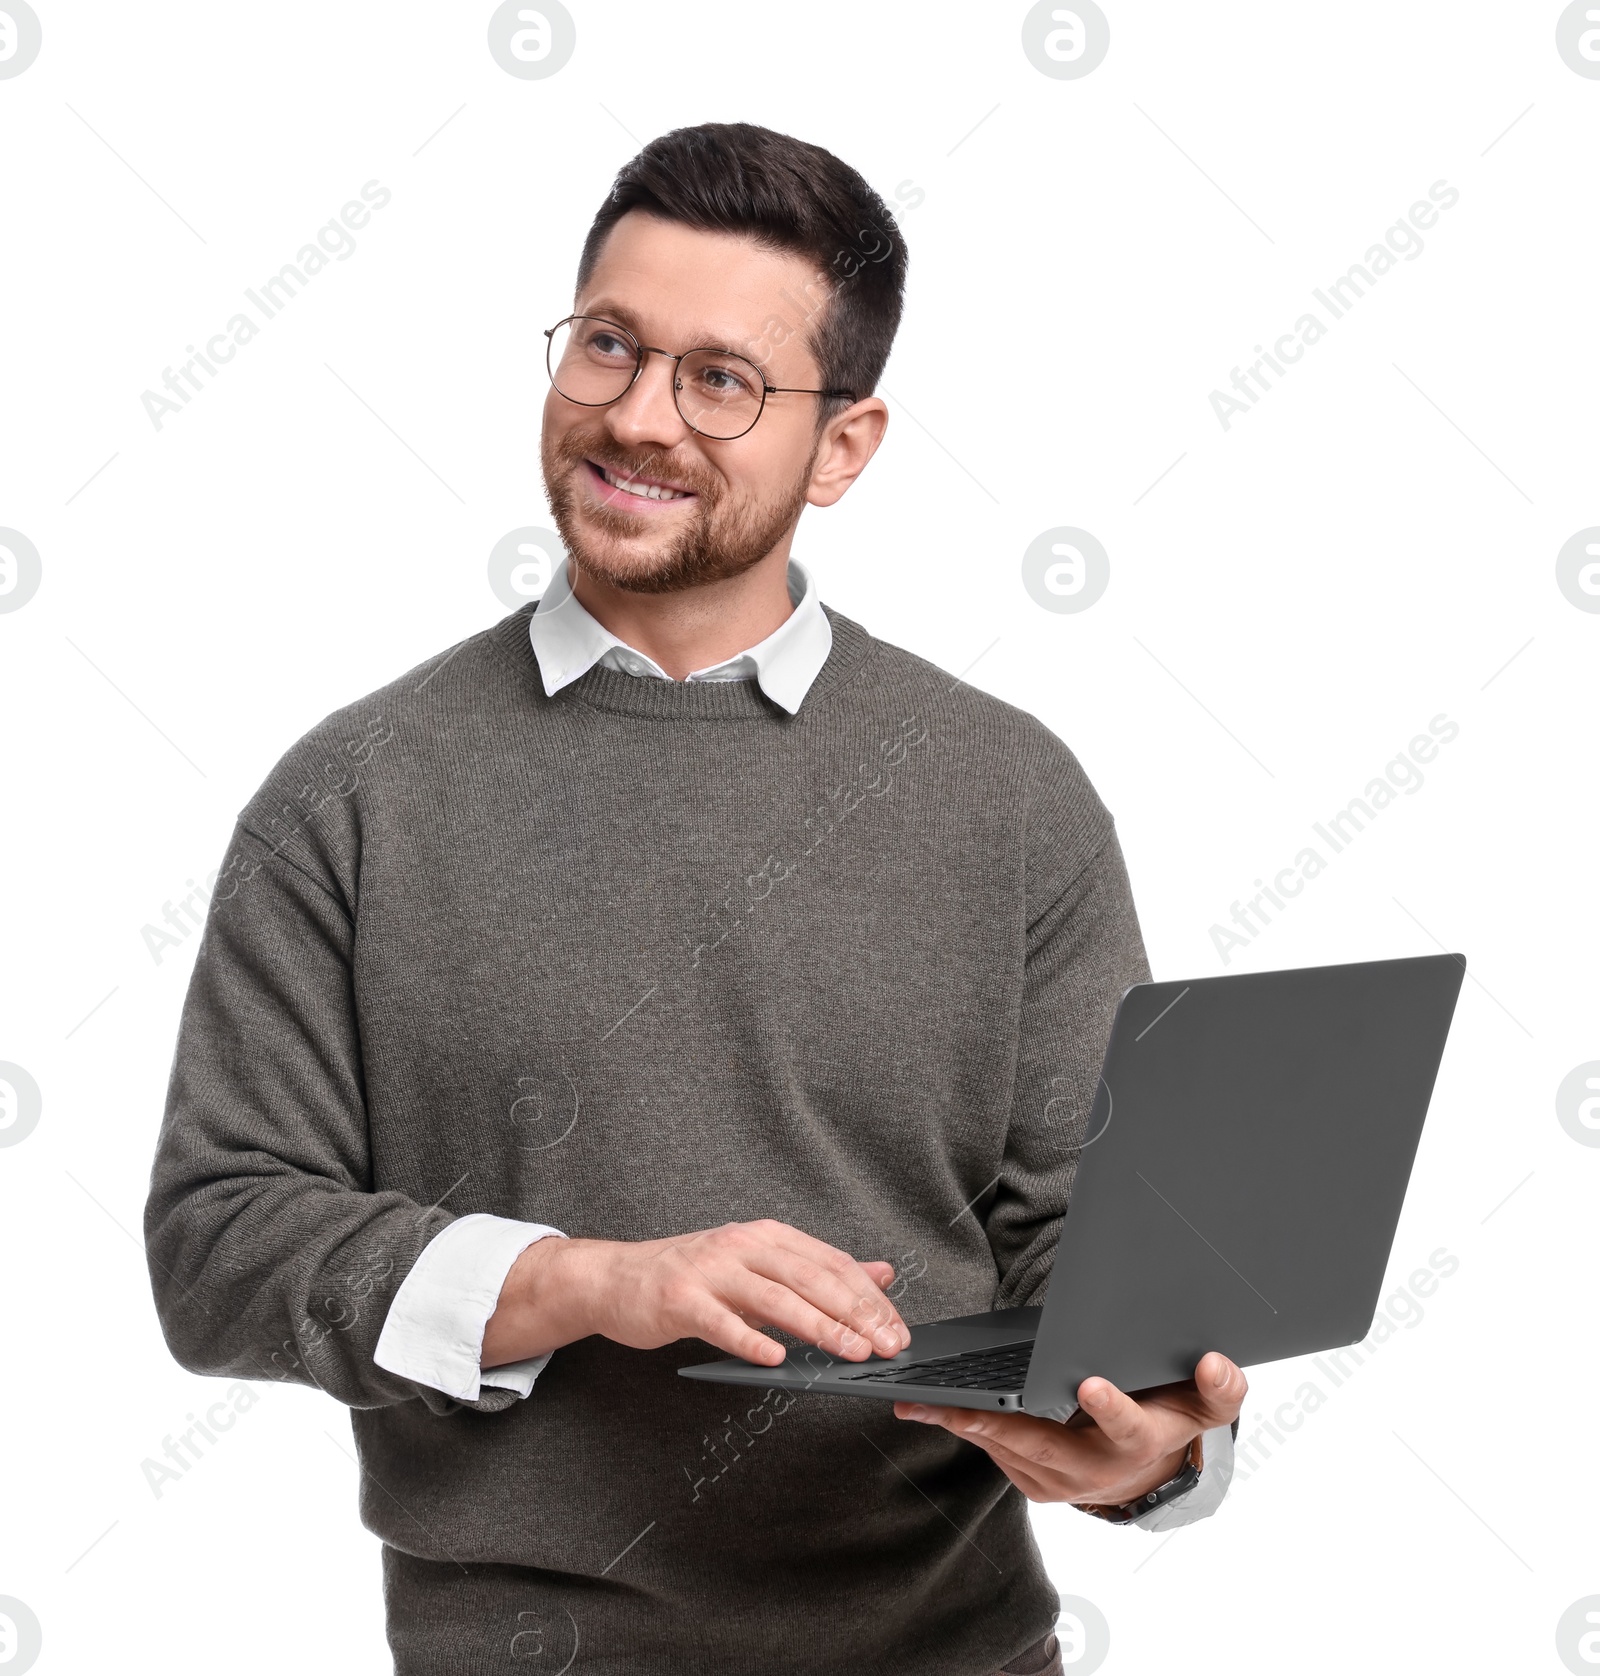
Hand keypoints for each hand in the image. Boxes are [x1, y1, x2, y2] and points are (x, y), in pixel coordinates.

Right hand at [482, 1219, 910, 1370]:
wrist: (617, 1278)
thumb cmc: (692, 1278)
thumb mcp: (758, 1264)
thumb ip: (817, 1270)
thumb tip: (881, 1274)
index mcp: (766, 1236)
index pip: (830, 1263)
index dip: (868, 1296)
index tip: (896, 1329)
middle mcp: (742, 1245)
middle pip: (810, 1277)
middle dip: (854, 1313)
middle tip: (885, 1345)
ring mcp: (710, 1270)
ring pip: (775, 1298)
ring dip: (818, 1327)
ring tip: (849, 1352)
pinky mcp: (681, 1299)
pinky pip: (722, 1322)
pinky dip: (751, 1341)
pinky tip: (776, 1360)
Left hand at [894, 1351, 1245, 1505]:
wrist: (1146, 1472)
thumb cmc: (1169, 1419)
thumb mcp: (1204, 1406)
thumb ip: (1218, 1389)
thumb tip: (1218, 1362)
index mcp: (1138, 1443)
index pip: (1128, 1428)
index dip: (1111, 1408)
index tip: (1090, 1384)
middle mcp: (1095, 1470)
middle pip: (1044, 1445)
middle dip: (1000, 1423)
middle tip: (961, 1404)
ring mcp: (1059, 1481)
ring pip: (1008, 1450)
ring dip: (965, 1426)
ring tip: (923, 1402)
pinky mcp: (1031, 1479)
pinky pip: (995, 1451)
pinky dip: (964, 1428)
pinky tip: (930, 1407)